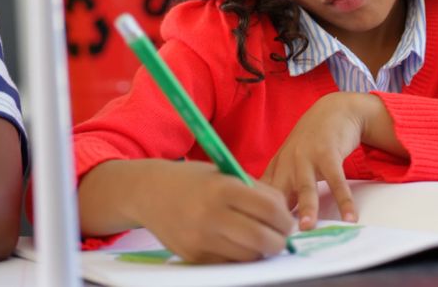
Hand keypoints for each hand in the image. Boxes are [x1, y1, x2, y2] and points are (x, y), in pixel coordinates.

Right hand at [126, 160, 294, 263]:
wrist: (149, 192)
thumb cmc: (194, 181)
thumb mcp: (226, 174)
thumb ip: (256, 191)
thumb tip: (285, 215)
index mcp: (224, 189)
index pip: (269, 209)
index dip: (285, 218)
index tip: (288, 221)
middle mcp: (211, 215)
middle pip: (262, 238)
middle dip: (279, 240)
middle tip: (281, 236)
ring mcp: (201, 239)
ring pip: (248, 255)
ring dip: (261, 251)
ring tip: (260, 238)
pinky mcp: (193, 256)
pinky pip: (228, 262)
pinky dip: (239, 256)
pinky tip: (237, 243)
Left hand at [261, 91, 381, 229]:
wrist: (333, 110)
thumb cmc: (311, 142)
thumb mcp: (291, 163)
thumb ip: (283, 188)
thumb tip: (273, 220)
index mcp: (276, 168)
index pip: (263, 196)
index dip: (260, 215)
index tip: (261, 236)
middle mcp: (287, 163)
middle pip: (279, 192)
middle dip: (276, 214)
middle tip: (277, 238)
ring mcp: (307, 156)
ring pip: (305, 186)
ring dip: (307, 207)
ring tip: (308, 228)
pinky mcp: (328, 152)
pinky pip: (337, 180)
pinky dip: (344, 199)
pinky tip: (350, 217)